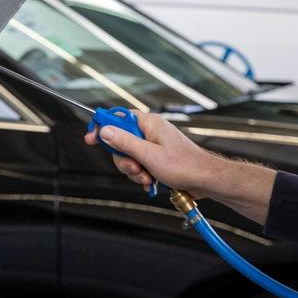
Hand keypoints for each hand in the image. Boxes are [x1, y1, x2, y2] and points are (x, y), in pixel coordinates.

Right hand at [82, 110, 217, 194]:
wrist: (205, 180)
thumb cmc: (185, 166)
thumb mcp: (149, 155)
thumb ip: (125, 142)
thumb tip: (106, 131)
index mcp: (150, 124)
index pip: (119, 117)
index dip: (104, 126)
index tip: (92, 136)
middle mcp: (151, 131)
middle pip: (122, 141)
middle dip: (125, 159)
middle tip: (135, 168)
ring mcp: (155, 145)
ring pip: (130, 156)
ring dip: (135, 170)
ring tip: (147, 177)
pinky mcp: (158, 157)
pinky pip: (140, 164)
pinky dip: (142, 174)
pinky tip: (151, 181)